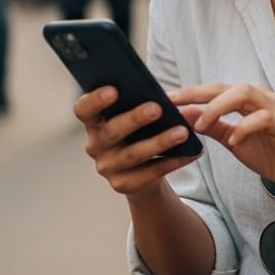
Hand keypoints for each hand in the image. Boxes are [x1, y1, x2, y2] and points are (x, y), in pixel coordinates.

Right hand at [76, 86, 198, 197]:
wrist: (142, 172)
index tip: (113, 89)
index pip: (84, 109)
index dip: (95, 100)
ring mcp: (107, 167)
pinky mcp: (123, 184)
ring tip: (182, 132)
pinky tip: (190, 152)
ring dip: (160, 142)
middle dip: (135, 118)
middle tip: (157, 108)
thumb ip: (139, 103)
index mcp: (94, 122)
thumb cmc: (138, 133)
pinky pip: (151, 172)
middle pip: (112, 131)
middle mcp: (95, 145)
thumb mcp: (134, 116)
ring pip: (134, 154)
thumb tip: (166, 97)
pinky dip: (173, 161)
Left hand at [172, 83, 274, 202]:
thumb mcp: (234, 141)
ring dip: (218, 108)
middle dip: (197, 94)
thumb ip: (213, 127)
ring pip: (243, 93)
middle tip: (173, 104)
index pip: (215, 90)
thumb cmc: (271, 155)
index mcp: (249, 100)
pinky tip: (233, 142)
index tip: (165, 100)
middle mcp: (261, 97)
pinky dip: (244, 128)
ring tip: (202, 125)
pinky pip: (261, 118)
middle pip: (225, 86)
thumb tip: (185, 116)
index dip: (190, 93)